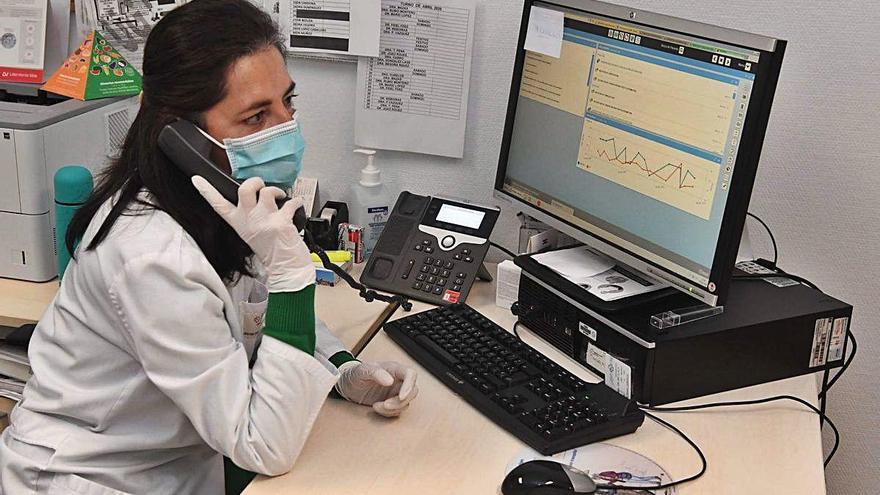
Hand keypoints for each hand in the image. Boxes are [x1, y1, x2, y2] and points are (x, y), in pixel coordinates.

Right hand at [191, 176, 313, 291]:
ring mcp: (264, 221)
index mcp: (239, 224)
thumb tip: (256, 197)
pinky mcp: (281, 222)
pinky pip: (291, 202)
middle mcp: (249, 221)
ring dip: (277, 190)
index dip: (207, 191)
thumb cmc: (271, 252)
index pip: (218, 205)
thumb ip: (249, 216)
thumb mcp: (251, 234)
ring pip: (267, 192)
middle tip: (261, 186)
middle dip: (255, 181)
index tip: (197, 180)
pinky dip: (296, 201)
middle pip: (244, 189)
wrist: (286, 268)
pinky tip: (296, 205)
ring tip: (280, 196)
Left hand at [335, 361, 418, 416]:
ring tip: (376, 406)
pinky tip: (376, 407)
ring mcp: (395, 392)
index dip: (410, 385)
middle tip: (385, 404)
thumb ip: (375, 372)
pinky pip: (398, 410)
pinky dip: (388, 413)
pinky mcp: (392, 402)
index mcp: (393, 368)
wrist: (346, 385)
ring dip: (393, 408)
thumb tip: (389, 380)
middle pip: (412, 391)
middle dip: (400, 401)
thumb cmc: (354, 374)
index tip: (401, 396)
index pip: (410, 374)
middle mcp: (397, 380)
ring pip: (406, 403)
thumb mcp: (361, 371)